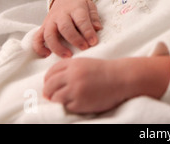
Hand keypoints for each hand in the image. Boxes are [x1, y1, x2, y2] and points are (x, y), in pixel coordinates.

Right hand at [33, 0, 102, 57]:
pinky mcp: (43, 27)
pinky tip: (47, 55)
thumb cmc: (79, 7)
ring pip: (49, 34)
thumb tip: (97, 28)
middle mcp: (60, 15)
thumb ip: (94, 17)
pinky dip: (39, 48)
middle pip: (65, 27)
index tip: (93, 42)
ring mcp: (50, 21)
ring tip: (68, 56)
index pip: (81, 20)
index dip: (87, 32)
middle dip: (75, 40)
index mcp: (75, 8)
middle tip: (84, 48)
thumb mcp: (90, 6)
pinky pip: (36, 38)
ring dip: (57, 47)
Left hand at [43, 56, 169, 113]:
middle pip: (49, 85)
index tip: (48, 84)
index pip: (51, 72)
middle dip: (47, 92)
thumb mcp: (86, 63)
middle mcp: (72, 76)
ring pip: (55, 97)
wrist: (122, 78)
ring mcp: (76, 89)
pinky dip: (68, 106)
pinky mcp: (80, 102)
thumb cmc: (105, 71)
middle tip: (49, 96)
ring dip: (56, 100)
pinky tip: (75, 103)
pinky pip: (66, 106)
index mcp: (73, 64)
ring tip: (62, 100)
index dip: (47, 79)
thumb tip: (52, 82)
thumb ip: (70, 69)